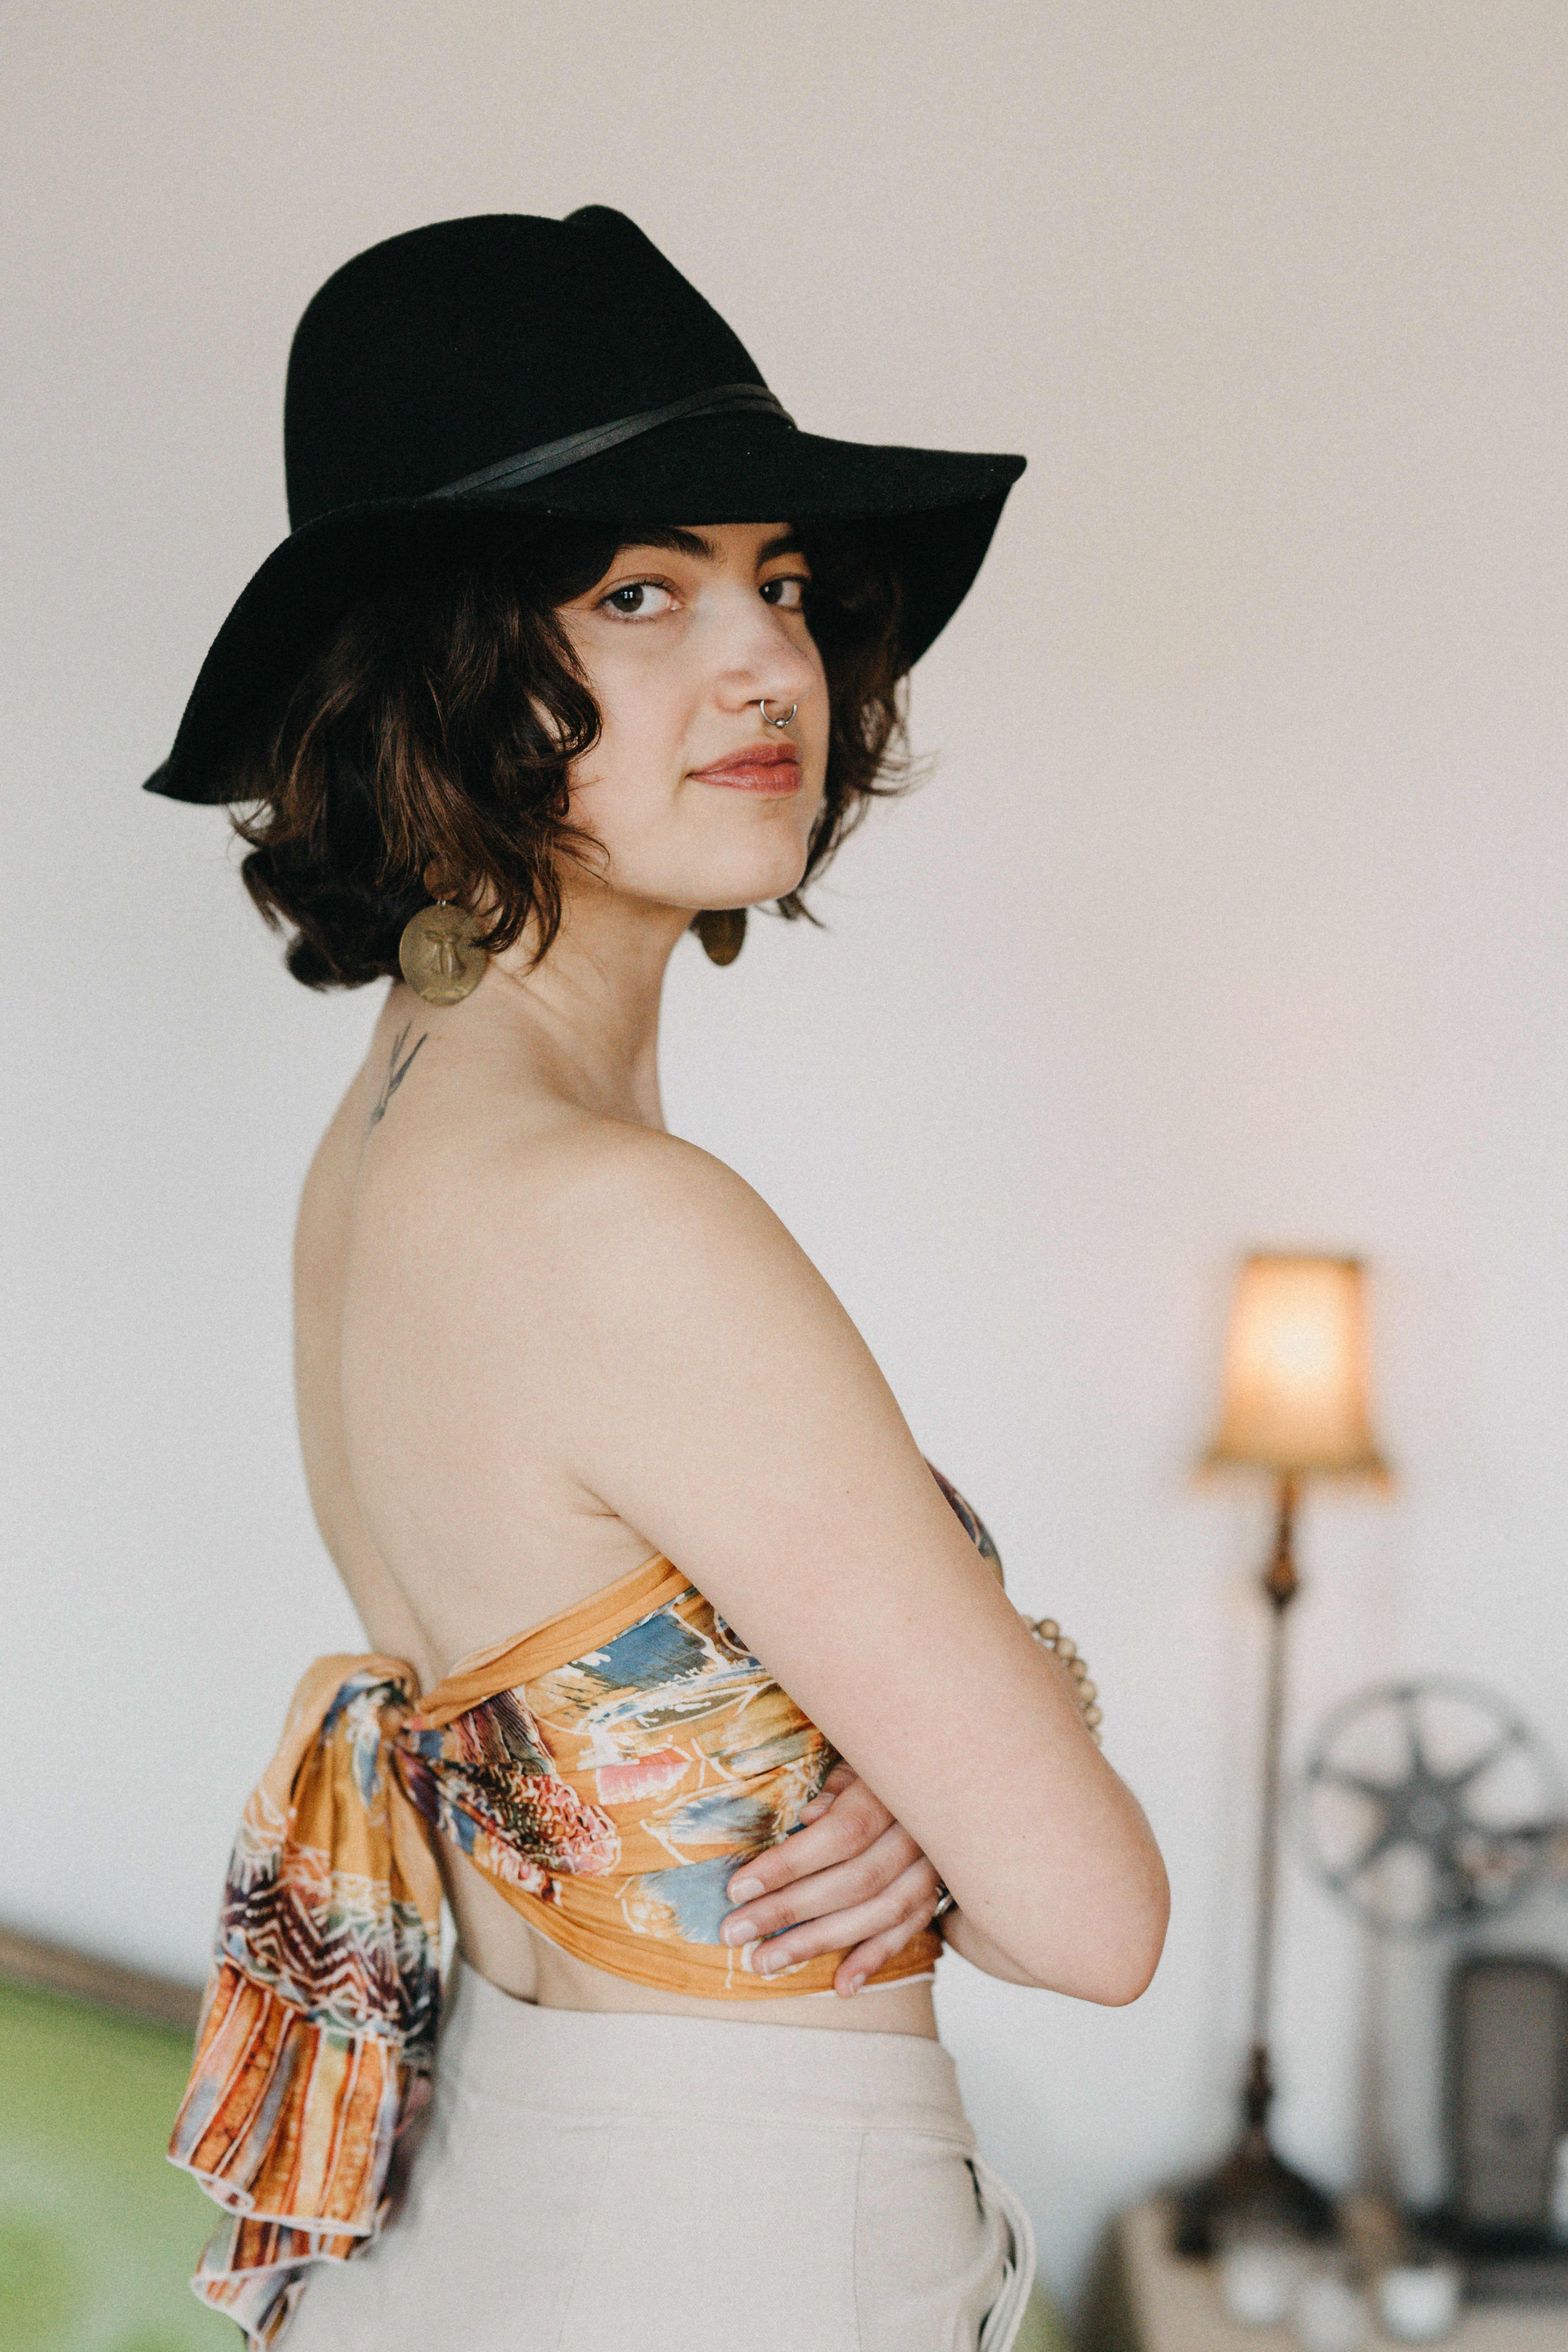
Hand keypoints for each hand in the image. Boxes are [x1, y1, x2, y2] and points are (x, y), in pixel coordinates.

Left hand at [721, 1762, 945, 1997]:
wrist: (941, 1775)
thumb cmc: (876, 1767)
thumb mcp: (855, 1761)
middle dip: (788, 1911)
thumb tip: (810, 1818)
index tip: (737, 1888)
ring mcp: (932, 1868)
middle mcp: (918, 1834)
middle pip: (854, 1881)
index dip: (788, 1864)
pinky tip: (841, 1986)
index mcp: (892, 1793)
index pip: (840, 1834)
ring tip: (766, 1963)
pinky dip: (874, 1959)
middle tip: (734, 1933)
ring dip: (818, 1943)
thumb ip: (834, 1787)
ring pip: (878, 1914)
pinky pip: (907, 1931)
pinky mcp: (937, 1893)